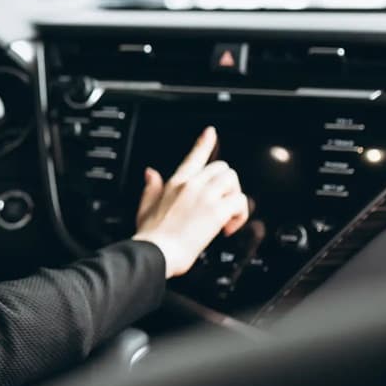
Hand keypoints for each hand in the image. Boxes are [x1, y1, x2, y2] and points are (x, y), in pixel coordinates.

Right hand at [131, 127, 249, 278]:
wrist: (156, 252)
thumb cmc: (151, 236)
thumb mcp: (145, 207)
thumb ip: (150, 188)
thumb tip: (150, 173)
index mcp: (176, 183)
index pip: (194, 156)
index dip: (204, 142)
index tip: (211, 132)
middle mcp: (192, 185)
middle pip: (222, 168)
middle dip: (227, 186)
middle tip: (222, 205)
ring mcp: (205, 196)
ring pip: (233, 180)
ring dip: (235, 197)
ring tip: (227, 216)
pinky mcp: (216, 212)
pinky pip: (240, 202)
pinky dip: (240, 215)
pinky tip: (228, 227)